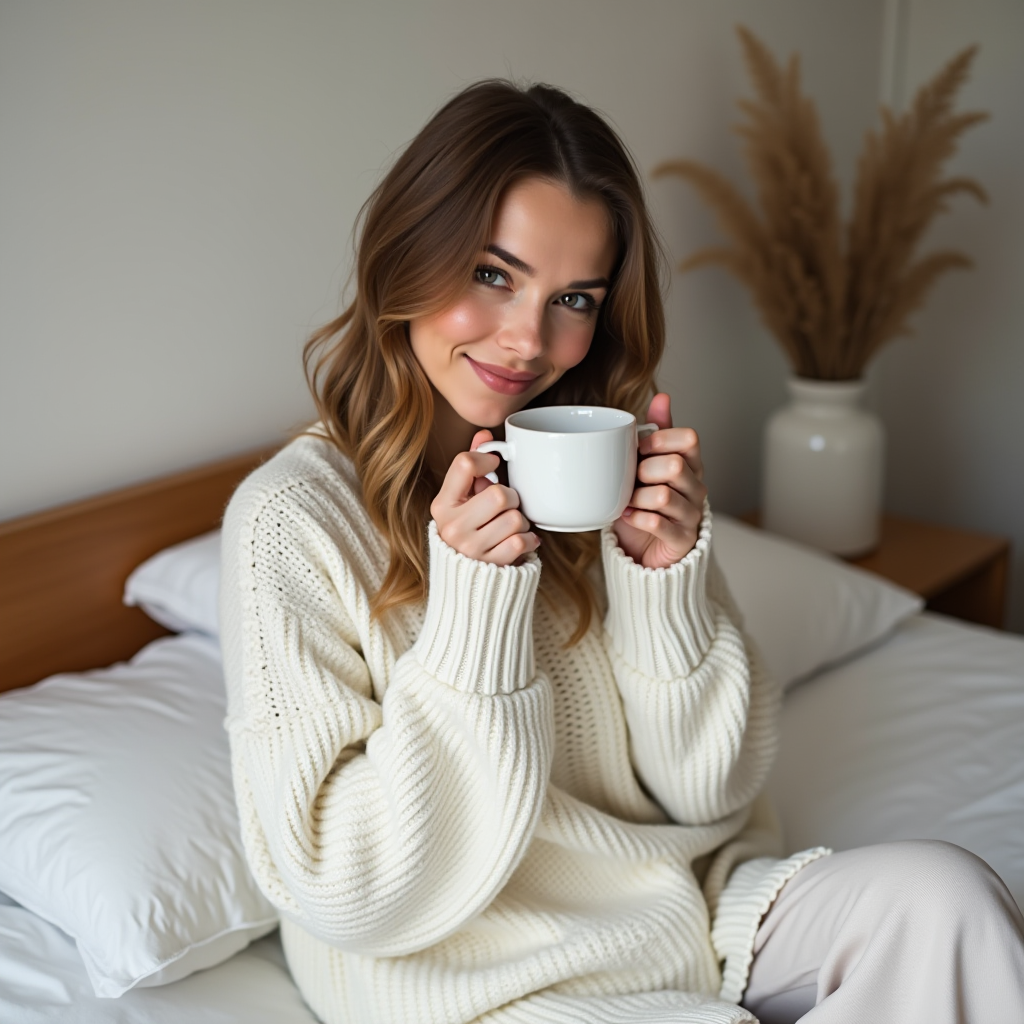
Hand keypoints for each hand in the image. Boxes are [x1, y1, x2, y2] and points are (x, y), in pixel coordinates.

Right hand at [430, 430, 540, 565]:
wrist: (465, 579)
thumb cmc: (466, 529)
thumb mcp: (460, 497)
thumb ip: (470, 466)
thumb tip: (485, 435)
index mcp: (442, 505)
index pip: (465, 464)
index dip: (486, 459)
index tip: (493, 466)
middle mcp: (453, 527)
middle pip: (499, 494)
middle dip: (510, 496)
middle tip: (505, 503)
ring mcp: (471, 549)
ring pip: (515, 518)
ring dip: (520, 520)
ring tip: (510, 524)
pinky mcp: (491, 565)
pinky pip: (522, 541)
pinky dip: (527, 539)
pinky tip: (520, 538)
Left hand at [612, 393, 706, 568]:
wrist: (646, 547)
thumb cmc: (646, 501)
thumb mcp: (649, 463)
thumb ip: (657, 432)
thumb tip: (663, 397)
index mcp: (691, 463)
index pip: (689, 438)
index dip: (660, 439)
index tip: (639, 448)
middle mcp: (697, 487)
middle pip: (675, 465)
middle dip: (644, 470)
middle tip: (631, 479)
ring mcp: (692, 514)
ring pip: (663, 495)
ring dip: (636, 497)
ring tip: (627, 501)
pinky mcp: (682, 539)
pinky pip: (657, 523)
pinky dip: (636, 518)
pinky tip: (627, 516)